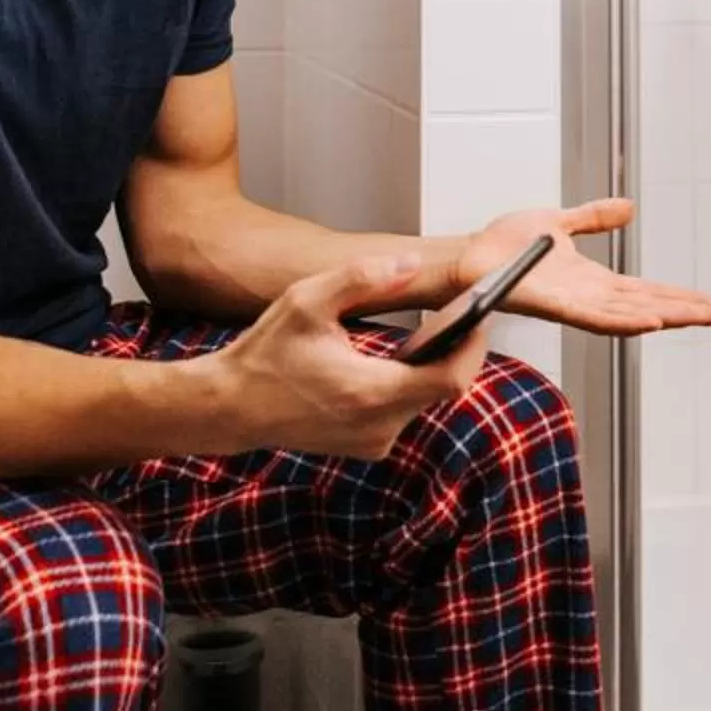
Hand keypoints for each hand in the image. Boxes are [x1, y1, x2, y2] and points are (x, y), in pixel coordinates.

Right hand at [218, 255, 484, 458]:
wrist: (231, 407)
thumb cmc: (265, 354)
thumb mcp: (307, 300)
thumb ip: (361, 278)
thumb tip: (410, 264)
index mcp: (370, 393)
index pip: (451, 379)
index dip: (474, 346)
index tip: (479, 316)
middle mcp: (378, 426)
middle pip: (444, 388)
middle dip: (453, 350)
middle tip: (456, 314)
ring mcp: (374, 441)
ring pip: (424, 399)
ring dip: (428, 366)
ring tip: (425, 331)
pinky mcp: (367, 446)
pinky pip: (403, 412)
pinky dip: (406, 384)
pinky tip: (390, 359)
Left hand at [461, 199, 710, 337]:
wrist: (469, 255)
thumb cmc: (503, 246)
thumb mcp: (560, 222)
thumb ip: (593, 218)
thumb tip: (628, 207)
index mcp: (594, 281)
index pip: (649, 291)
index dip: (682, 297)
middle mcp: (590, 298)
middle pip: (651, 307)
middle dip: (688, 311)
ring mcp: (575, 305)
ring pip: (633, 315)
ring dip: (669, 316)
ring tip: (702, 317)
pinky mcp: (556, 305)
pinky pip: (596, 317)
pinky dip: (626, 320)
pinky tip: (651, 321)